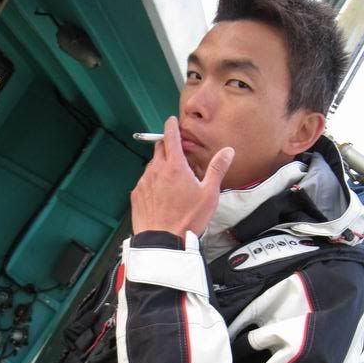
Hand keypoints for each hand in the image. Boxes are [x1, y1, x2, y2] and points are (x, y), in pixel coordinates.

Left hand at [131, 116, 233, 238]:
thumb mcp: (209, 194)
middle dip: (167, 147)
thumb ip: (217, 169)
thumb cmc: (187, 219)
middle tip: (176, 154)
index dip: (171, 126)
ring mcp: (143, 183)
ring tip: (171, 182)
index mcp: (174, 166)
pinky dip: (152, 183)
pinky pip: (144, 183)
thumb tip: (227, 152)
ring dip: (160, 168)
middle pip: (159, 149)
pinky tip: (160, 196)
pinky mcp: (136, 196)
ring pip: (151, 166)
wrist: (163, 241)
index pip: (170, 137)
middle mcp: (156, 170)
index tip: (171, 121)